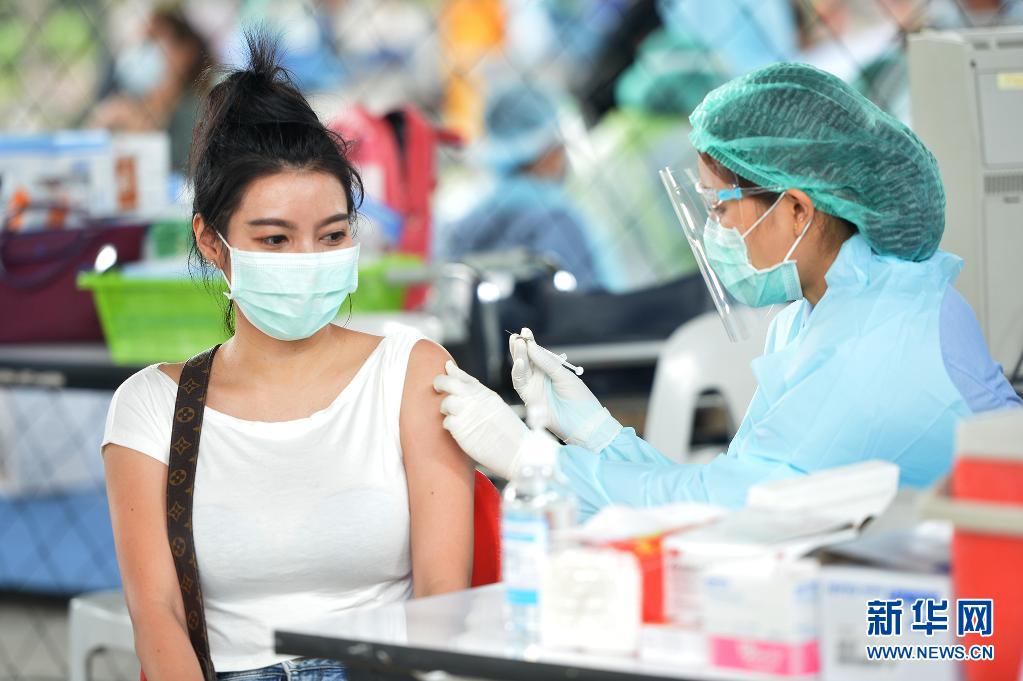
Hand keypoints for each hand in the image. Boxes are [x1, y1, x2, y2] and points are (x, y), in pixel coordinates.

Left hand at [433, 361, 527, 479]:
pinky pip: (446, 422)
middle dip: (439, 383)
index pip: (464, 377)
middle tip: (437, 388)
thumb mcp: (498, 408)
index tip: (446, 368)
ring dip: (445, 409)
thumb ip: (481, 397)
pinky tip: (458, 431)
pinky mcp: (461, 429)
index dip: (452, 372)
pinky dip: (449, 425)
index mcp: (486, 394)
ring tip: (452, 416)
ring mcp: (467, 413)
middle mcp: (475, 400)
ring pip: (445, 402)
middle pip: (449, 383)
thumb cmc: (510, 434)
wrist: (518, 452)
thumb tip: (468, 390)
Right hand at [509, 328, 622, 451]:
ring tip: (517, 344)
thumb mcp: (565, 377)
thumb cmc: (579, 399)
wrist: (583, 423)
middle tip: (516, 336)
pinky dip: (518, 372)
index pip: (537, 353)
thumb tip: (532, 346)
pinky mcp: (529, 398)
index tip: (525, 331)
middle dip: (519, 347)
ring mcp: (534, 387)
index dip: (530, 342)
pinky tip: (520, 362)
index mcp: (550, 369)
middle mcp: (540, 377)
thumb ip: (547, 363)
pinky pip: (520, 383)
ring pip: (520, 369)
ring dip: (517, 357)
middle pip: (525, 359)